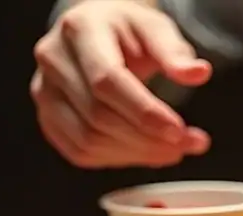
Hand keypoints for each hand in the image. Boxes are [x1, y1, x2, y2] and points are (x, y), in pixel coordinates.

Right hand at [32, 0, 212, 167]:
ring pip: (89, 140)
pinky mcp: (49, 118)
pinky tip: (145, 152)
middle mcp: (53, 60)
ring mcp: (44, 92)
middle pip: (98, 115)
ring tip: (173, 150)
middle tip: (188, 144)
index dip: (144, 112)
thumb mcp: (155, 29)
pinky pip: (81, 152)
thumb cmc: (127, 31)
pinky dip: (118, 159)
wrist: (97, 34)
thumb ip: (175, 52)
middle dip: (148, 138)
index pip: (107, 80)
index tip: (178, 131)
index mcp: (79, 29)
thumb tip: (198, 73)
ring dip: (137, 154)